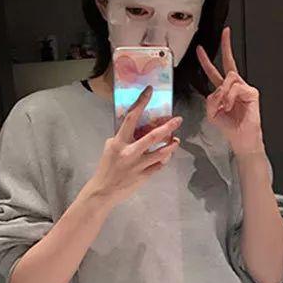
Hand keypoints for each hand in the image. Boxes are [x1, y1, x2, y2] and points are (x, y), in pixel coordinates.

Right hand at [87, 86, 181, 206]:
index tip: (150, 91)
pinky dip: (164, 159)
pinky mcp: (144, 176)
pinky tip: (167, 155)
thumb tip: (136, 128)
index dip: (141, 102)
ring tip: (177, 140)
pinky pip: (159, 165)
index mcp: (119, 142)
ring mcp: (139, 165)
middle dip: (168, 127)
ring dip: (171, 145)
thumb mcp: (110, 148)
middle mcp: (130, 152)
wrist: (103, 191)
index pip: (131, 117)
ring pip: (162, 153)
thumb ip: (122, 138)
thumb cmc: (106, 167)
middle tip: (178, 120)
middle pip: (153, 136)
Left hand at [196, 27, 264, 156]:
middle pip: (228, 63)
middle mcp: (234, 87)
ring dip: (223, 93)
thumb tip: (218, 90)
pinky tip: (231, 106)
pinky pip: (236, 88)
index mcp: (223, 90)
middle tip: (225, 33)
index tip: (201, 49)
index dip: (206, 61)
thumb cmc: (229, 127)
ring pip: (229, 78)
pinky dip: (230, 98)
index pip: (214, 72)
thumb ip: (211, 99)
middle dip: (226, 46)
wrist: (241, 138)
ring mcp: (244, 88)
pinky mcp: (252, 92)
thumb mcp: (212, 113)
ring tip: (225, 106)